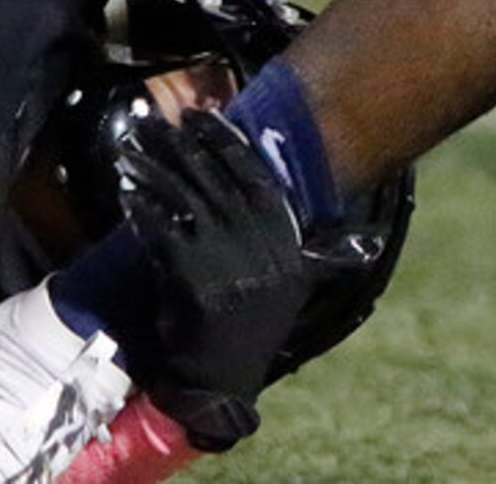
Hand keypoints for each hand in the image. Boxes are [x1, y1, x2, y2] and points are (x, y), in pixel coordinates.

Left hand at [111, 110, 306, 449]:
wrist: (223, 380)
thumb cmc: (259, 328)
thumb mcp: (301, 288)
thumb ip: (327, 259)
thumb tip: (368, 241)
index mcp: (284, 236)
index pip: (253, 173)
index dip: (224, 140)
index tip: (201, 116)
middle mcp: (258, 241)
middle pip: (213, 178)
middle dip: (181, 147)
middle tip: (154, 125)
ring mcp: (224, 259)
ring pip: (184, 199)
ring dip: (154, 171)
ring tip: (131, 151)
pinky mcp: (189, 278)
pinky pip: (161, 232)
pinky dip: (142, 210)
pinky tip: (127, 193)